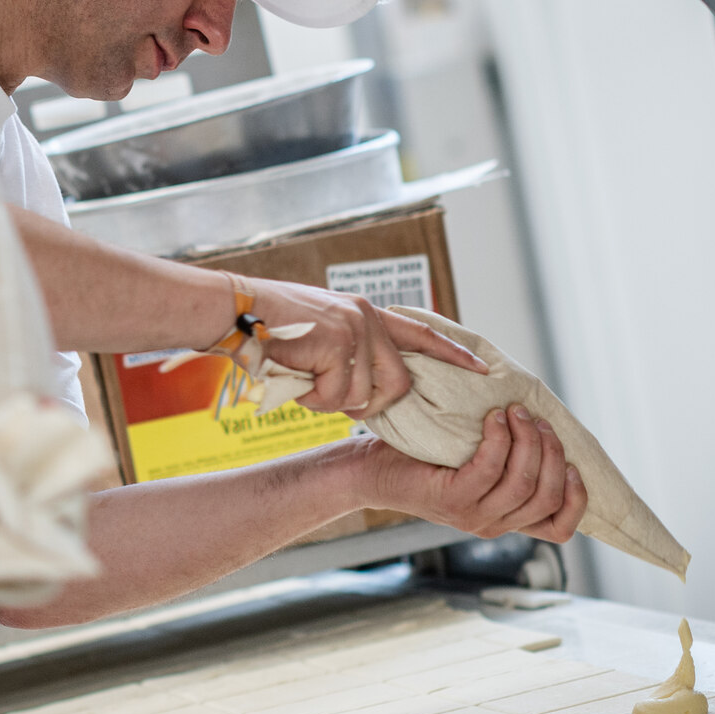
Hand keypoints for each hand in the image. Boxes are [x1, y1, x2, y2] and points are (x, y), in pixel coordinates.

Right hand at [248, 278, 487, 417]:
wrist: (232, 308)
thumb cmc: (266, 327)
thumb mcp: (320, 330)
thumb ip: (349, 348)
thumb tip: (365, 390)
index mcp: (366, 312)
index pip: (421, 335)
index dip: (453, 354)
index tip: (482, 369)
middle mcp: (367, 317)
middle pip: (396, 384)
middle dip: (367, 405)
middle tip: (330, 398)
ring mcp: (354, 328)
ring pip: (362, 395)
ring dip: (329, 402)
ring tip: (302, 381)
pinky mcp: (337, 342)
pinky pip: (336, 395)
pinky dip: (313, 399)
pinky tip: (294, 378)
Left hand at [358, 406, 587, 542]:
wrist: (373, 471)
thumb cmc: (425, 459)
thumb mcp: (476, 464)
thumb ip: (509, 461)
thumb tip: (545, 426)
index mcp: (505, 520)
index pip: (560, 528)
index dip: (577, 498)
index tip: (574, 464)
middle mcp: (493, 525)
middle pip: (546, 496)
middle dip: (552, 452)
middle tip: (536, 419)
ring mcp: (472, 516)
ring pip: (522, 483)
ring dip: (528, 440)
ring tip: (516, 411)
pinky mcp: (451, 499)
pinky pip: (490, 468)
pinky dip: (499, 438)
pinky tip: (492, 418)